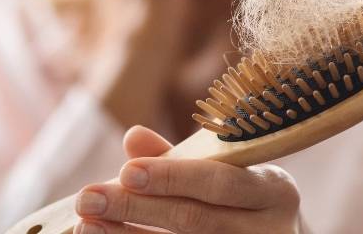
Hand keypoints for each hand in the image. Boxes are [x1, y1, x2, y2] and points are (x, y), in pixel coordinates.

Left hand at [74, 126, 303, 233]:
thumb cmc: (242, 201)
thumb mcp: (222, 174)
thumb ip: (178, 159)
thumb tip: (133, 137)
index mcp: (274, 189)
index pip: (218, 182)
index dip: (171, 177)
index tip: (126, 172)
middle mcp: (272, 228)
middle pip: (196, 220)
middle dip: (137, 208)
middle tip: (88, 199)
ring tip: (88, 225)